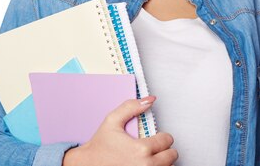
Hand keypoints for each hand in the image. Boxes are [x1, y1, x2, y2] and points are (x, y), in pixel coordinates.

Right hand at [62, 96, 177, 165]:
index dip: (162, 137)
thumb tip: (149, 100)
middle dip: (164, 150)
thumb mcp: (112, 121)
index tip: (156, 138)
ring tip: (148, 158)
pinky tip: (145, 164)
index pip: (167, 140)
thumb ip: (131, 107)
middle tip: (153, 148)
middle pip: (171, 156)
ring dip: (162, 162)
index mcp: (141, 149)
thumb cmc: (99, 146)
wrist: (87, 165)